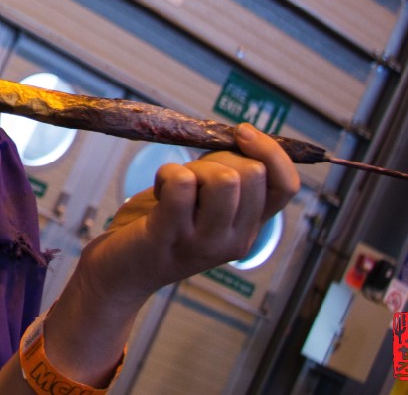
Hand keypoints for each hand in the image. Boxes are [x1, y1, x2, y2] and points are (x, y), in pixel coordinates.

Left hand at [75, 123, 300, 309]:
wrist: (120, 274)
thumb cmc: (158, 228)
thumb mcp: (203, 206)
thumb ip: (225, 181)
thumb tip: (240, 136)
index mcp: (248, 228)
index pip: (287, 186)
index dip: (271, 152)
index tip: (242, 134)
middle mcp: (235, 239)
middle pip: (253, 173)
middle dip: (219, 158)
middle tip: (191, 176)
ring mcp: (205, 241)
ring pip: (224, 178)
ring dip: (194, 168)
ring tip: (174, 186)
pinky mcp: (170, 234)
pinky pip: (181, 183)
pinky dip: (167, 172)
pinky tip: (158, 189)